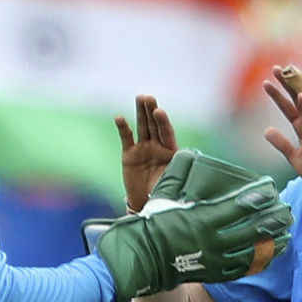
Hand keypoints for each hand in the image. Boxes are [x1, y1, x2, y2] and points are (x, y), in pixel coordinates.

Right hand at [97, 162, 292, 301]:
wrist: (144, 258)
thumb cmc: (153, 222)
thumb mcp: (163, 193)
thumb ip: (179, 172)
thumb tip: (192, 153)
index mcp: (204, 218)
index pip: (241, 206)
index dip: (259, 196)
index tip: (271, 188)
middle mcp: (215, 241)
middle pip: (254, 229)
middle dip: (273, 219)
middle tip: (286, 209)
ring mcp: (217, 260)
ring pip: (254, 251)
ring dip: (272, 241)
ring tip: (286, 232)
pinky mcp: (216, 273)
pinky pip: (245, 268)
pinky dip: (260, 260)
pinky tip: (270, 253)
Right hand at [115, 95, 177, 210]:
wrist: (147, 205)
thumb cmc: (164, 194)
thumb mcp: (172, 182)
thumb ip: (174, 170)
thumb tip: (183, 161)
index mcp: (171, 152)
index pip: (167, 133)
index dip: (163, 122)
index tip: (159, 112)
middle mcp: (158, 147)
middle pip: (155, 125)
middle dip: (151, 110)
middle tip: (149, 97)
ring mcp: (143, 149)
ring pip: (142, 127)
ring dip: (141, 112)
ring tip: (140, 97)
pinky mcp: (129, 154)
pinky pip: (126, 138)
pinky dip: (123, 128)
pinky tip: (119, 117)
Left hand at [263, 65, 301, 197]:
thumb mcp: (294, 156)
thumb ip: (282, 143)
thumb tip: (267, 131)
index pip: (288, 109)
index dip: (278, 96)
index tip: (267, 83)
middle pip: (296, 101)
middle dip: (286, 85)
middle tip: (275, 69)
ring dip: (296, 89)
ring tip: (286, 75)